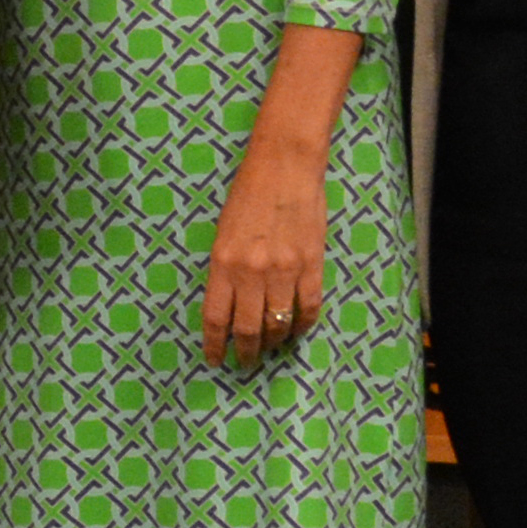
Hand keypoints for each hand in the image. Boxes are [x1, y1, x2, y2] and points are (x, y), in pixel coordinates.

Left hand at [198, 142, 327, 369]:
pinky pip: (308, 309)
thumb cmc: (248, 194)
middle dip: (245, 352)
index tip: (215, 360)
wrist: (285, 166)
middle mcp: (251, 272)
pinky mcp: (311, 265)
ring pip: (278, 324)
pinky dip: (301, 326)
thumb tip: (230, 307)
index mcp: (223, 263)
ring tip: (269, 348)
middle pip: (248, 330)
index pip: (216, 318)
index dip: (214, 345)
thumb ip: (225, 270)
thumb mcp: (223, 233)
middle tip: (245, 362)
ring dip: (273, 343)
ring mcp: (284, 271)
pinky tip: (295, 330)